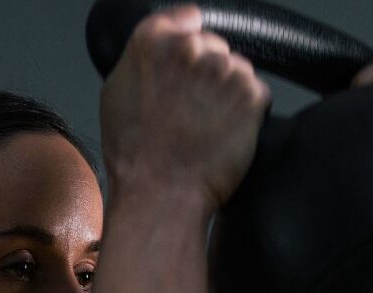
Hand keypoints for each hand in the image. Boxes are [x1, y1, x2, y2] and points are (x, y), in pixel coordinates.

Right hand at [99, 4, 271, 209]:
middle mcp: (191, 48)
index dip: (190, 42)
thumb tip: (168, 36)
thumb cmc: (134, 155)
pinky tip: (222, 133)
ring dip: (228, 93)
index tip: (188, 65)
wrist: (160, 193)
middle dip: (208, 72)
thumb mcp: (116, 92)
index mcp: (153, 42)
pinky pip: (256, 93)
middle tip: (191, 110)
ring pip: (236, 70)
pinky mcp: (251, 94)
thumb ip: (143, 55)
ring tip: (205, 126)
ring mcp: (224, 70)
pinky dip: (246, 113)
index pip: (188, 19)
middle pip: (215, 46)